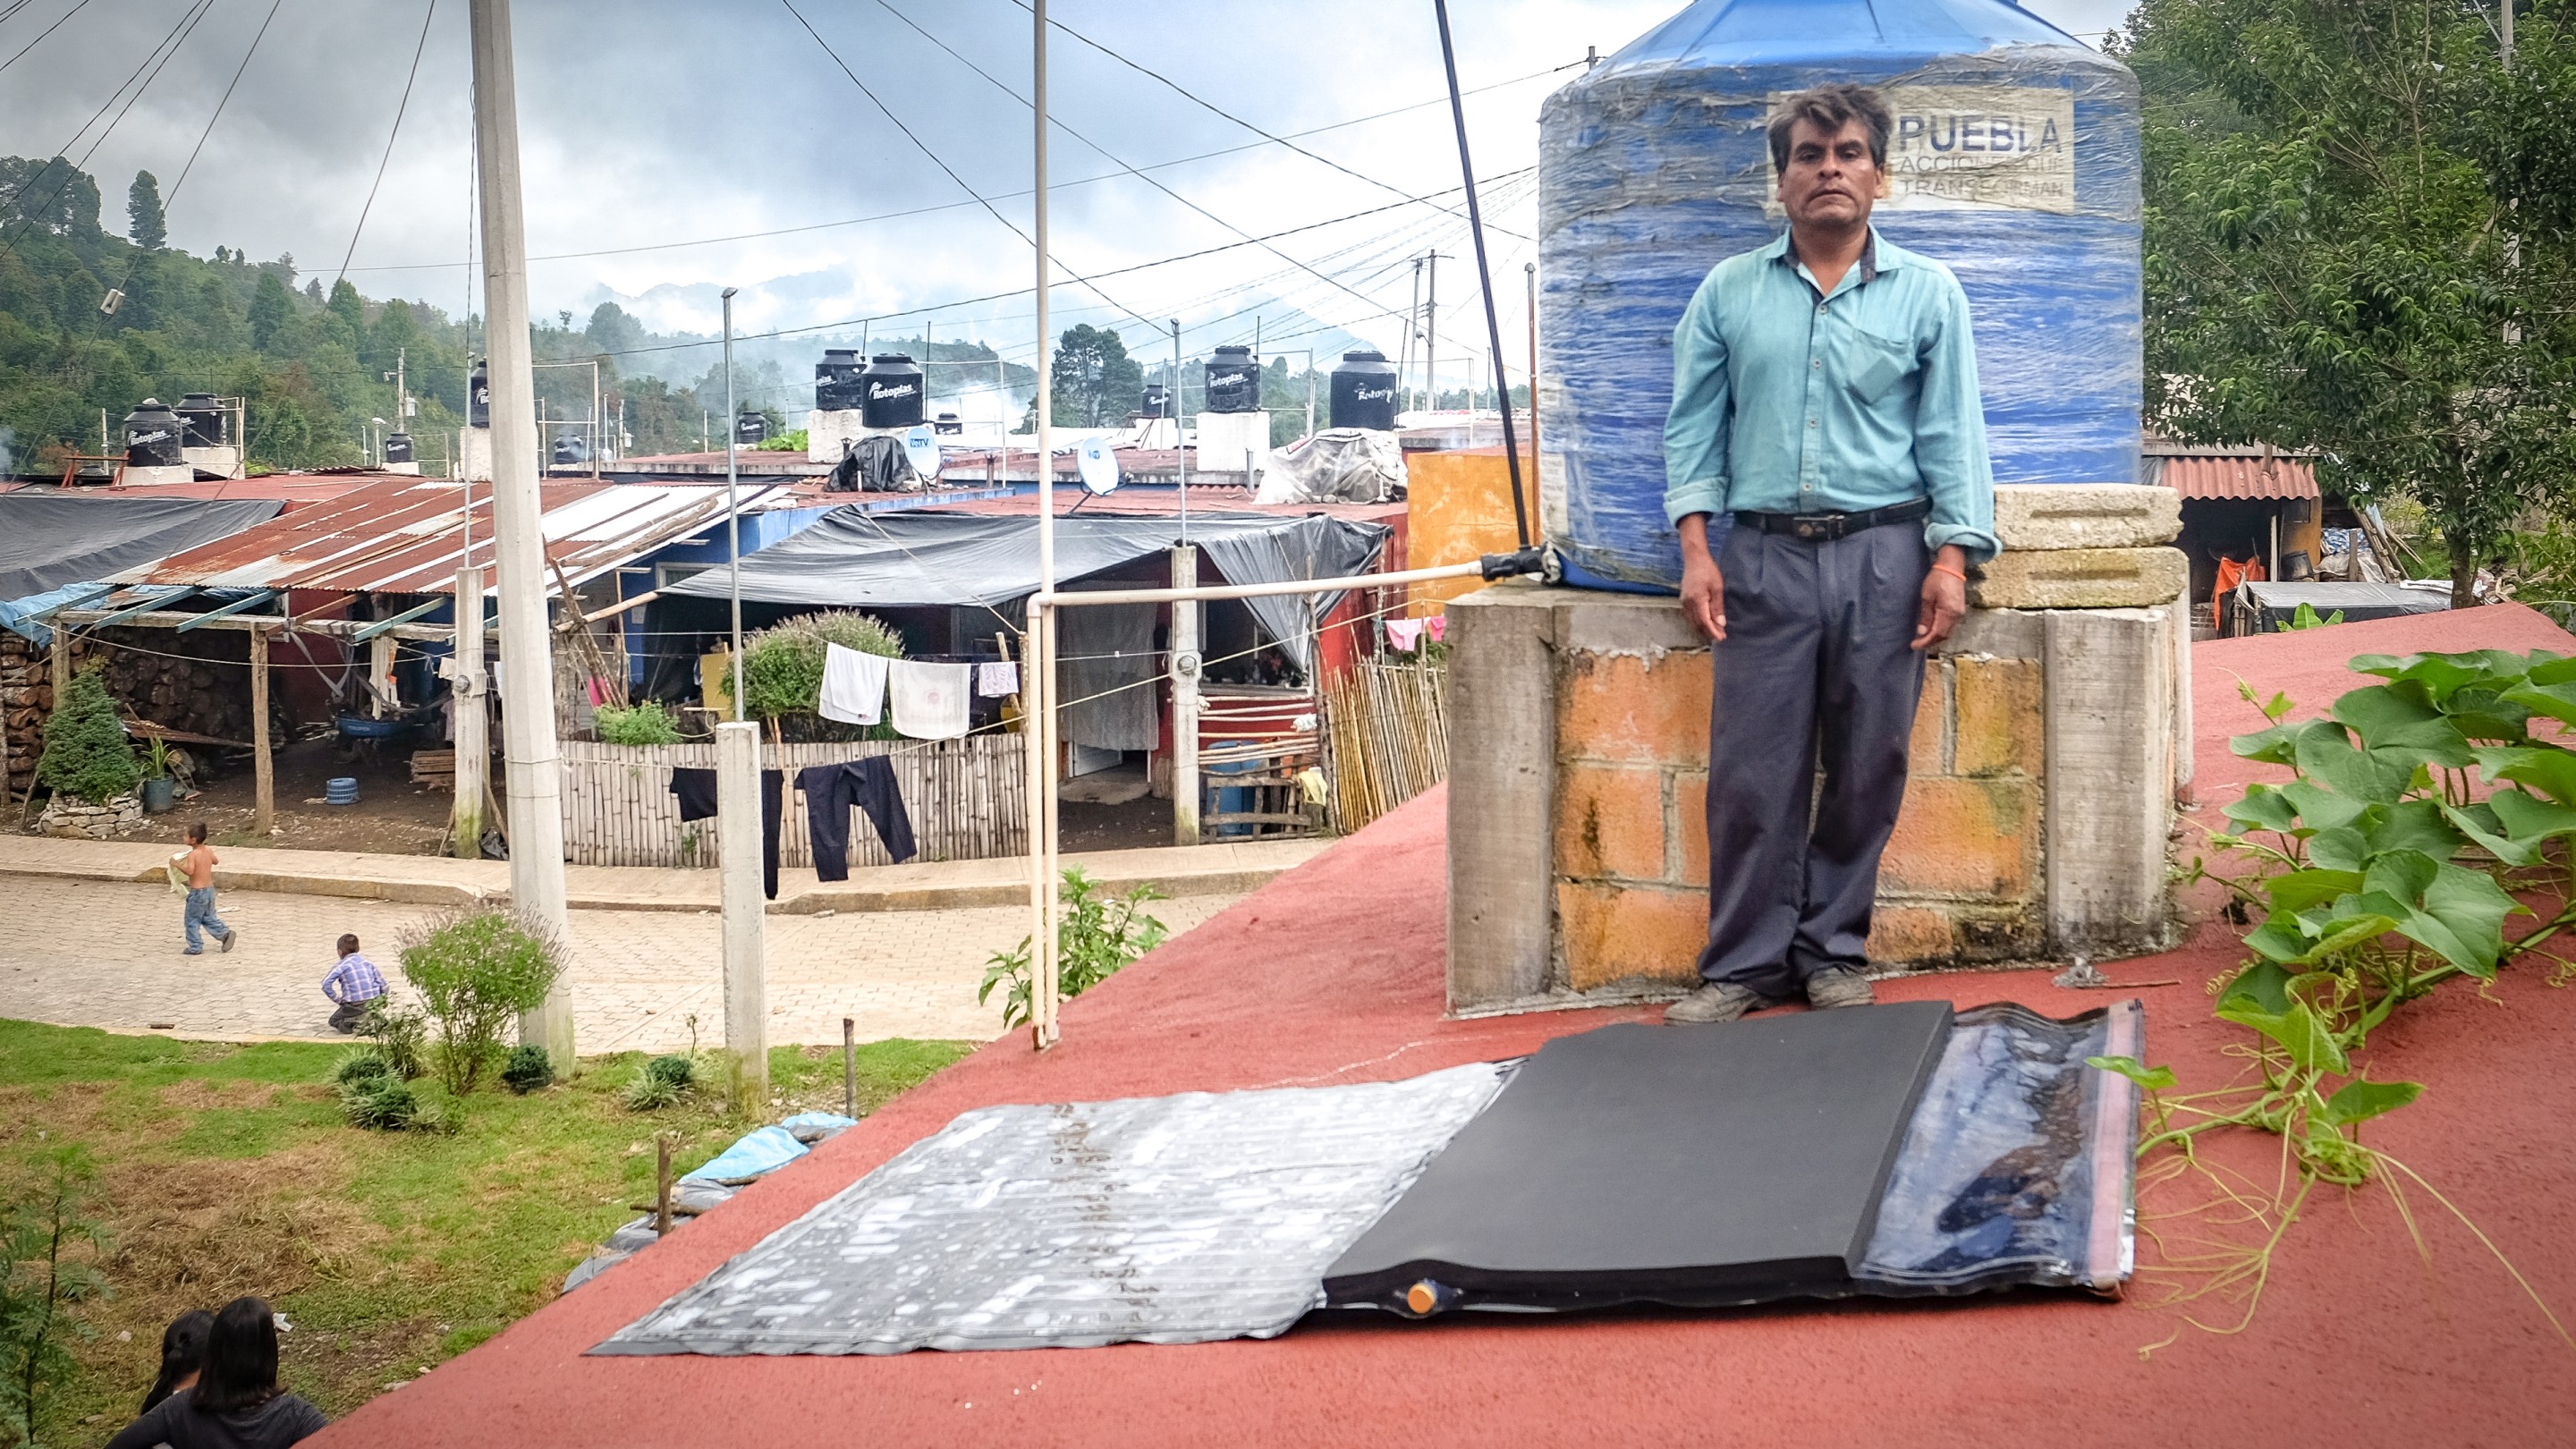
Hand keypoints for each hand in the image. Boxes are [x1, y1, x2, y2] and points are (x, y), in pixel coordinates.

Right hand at [1678, 515, 1725, 641]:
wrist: (1694, 559)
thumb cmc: (1708, 571)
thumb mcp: (1717, 588)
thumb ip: (1718, 607)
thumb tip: (1720, 623)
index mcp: (1697, 600)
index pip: (1704, 621)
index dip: (1713, 631)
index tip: (1721, 638)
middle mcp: (1688, 603)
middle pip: (1698, 623)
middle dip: (1709, 631)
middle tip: (1721, 636)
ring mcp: (1684, 602)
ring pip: (1693, 621)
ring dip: (1704, 627)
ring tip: (1715, 631)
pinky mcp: (1683, 600)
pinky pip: (1690, 615)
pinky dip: (1698, 621)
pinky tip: (1705, 622)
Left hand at [1912, 546, 1966, 650]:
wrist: (1952, 568)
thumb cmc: (1937, 579)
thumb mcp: (1927, 597)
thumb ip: (1925, 616)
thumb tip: (1922, 632)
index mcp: (1949, 612)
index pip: (1937, 633)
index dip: (1926, 642)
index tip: (1914, 645)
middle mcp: (1957, 615)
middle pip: (1944, 635)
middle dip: (1930, 642)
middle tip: (1917, 644)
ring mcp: (1960, 613)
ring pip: (1948, 632)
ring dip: (1935, 638)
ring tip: (1922, 639)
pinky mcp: (1959, 611)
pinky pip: (1950, 626)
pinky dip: (1941, 631)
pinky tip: (1932, 630)